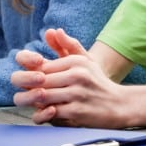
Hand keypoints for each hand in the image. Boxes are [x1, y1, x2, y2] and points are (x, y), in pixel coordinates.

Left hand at [11, 29, 128, 126]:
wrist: (119, 105)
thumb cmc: (97, 83)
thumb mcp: (86, 60)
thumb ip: (68, 45)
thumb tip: (53, 31)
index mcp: (76, 61)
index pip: (42, 66)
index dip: (32, 75)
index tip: (31, 83)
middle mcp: (77, 75)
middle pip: (40, 81)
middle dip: (28, 88)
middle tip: (25, 94)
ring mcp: (77, 94)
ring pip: (42, 97)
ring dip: (34, 102)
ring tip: (34, 103)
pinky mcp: (77, 112)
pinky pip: (50, 113)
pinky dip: (44, 115)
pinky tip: (47, 113)